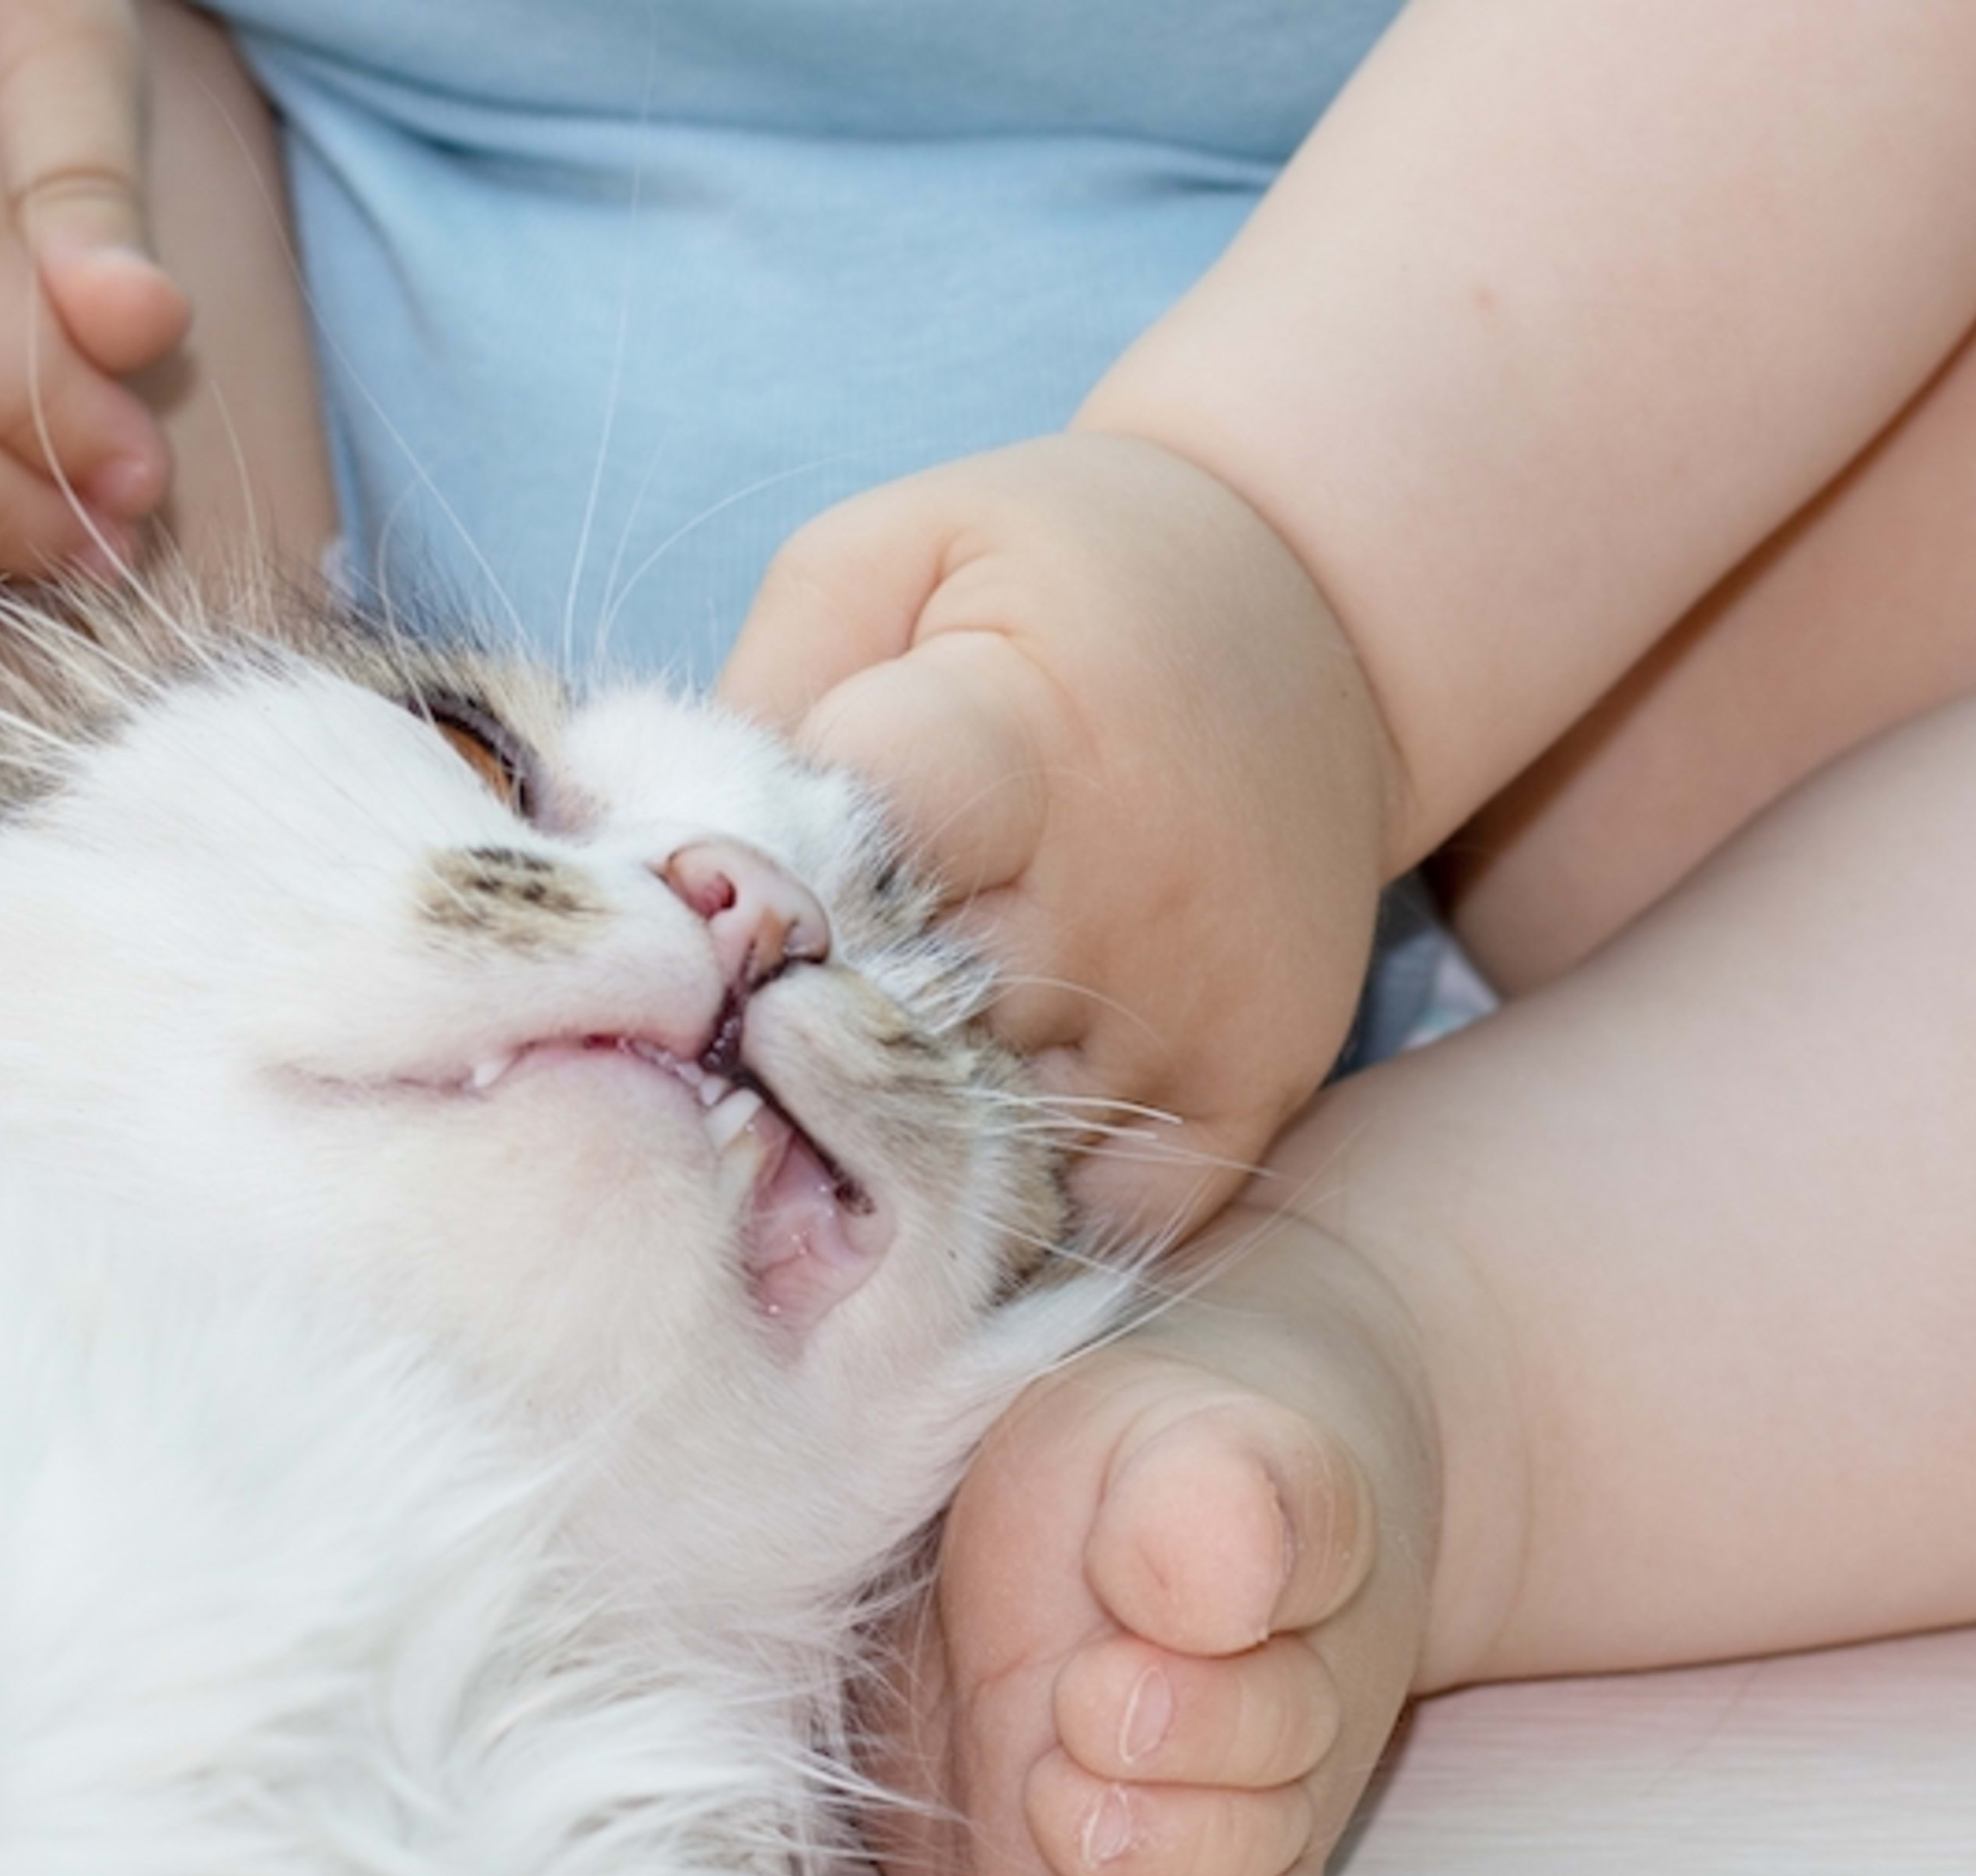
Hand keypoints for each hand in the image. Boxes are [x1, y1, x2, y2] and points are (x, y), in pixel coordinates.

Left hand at [720, 433, 1397, 1240]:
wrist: (1325, 619)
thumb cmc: (1058, 586)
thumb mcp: (892, 560)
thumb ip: (762, 690)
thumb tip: (650, 864)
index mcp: (1024, 738)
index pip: (849, 868)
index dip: (748, 912)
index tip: (696, 930)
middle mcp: (1120, 894)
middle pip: (900, 1032)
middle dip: (792, 1048)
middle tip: (725, 1059)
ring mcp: (1192, 1012)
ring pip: (985, 1150)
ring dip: (885, 1149)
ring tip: (819, 1114)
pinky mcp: (1248, 1095)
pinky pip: (1096, 1216)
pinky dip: (1014, 1212)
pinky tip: (950, 1168)